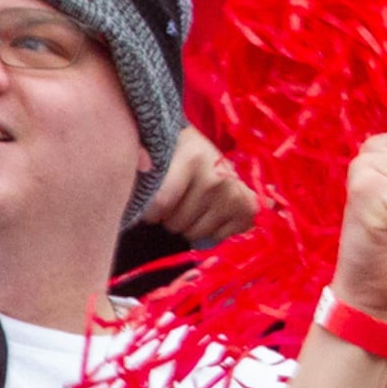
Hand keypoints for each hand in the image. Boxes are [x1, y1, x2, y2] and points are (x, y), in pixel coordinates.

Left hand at [143, 129, 256, 246]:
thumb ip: (142, 159)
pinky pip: (217, 237)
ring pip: (195, 232)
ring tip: (190, 210)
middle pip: (177, 222)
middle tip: (173, 207)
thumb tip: (138, 169)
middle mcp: (216, 179)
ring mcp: (235, 196)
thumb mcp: (159, 150)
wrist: (211, 152)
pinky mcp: (248, 211)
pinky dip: (209, 232)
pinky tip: (209, 215)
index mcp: (192, 160)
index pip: (162, 201)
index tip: (149, 210)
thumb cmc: (180, 153)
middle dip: (169, 219)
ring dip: (187, 226)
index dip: (150, 212)